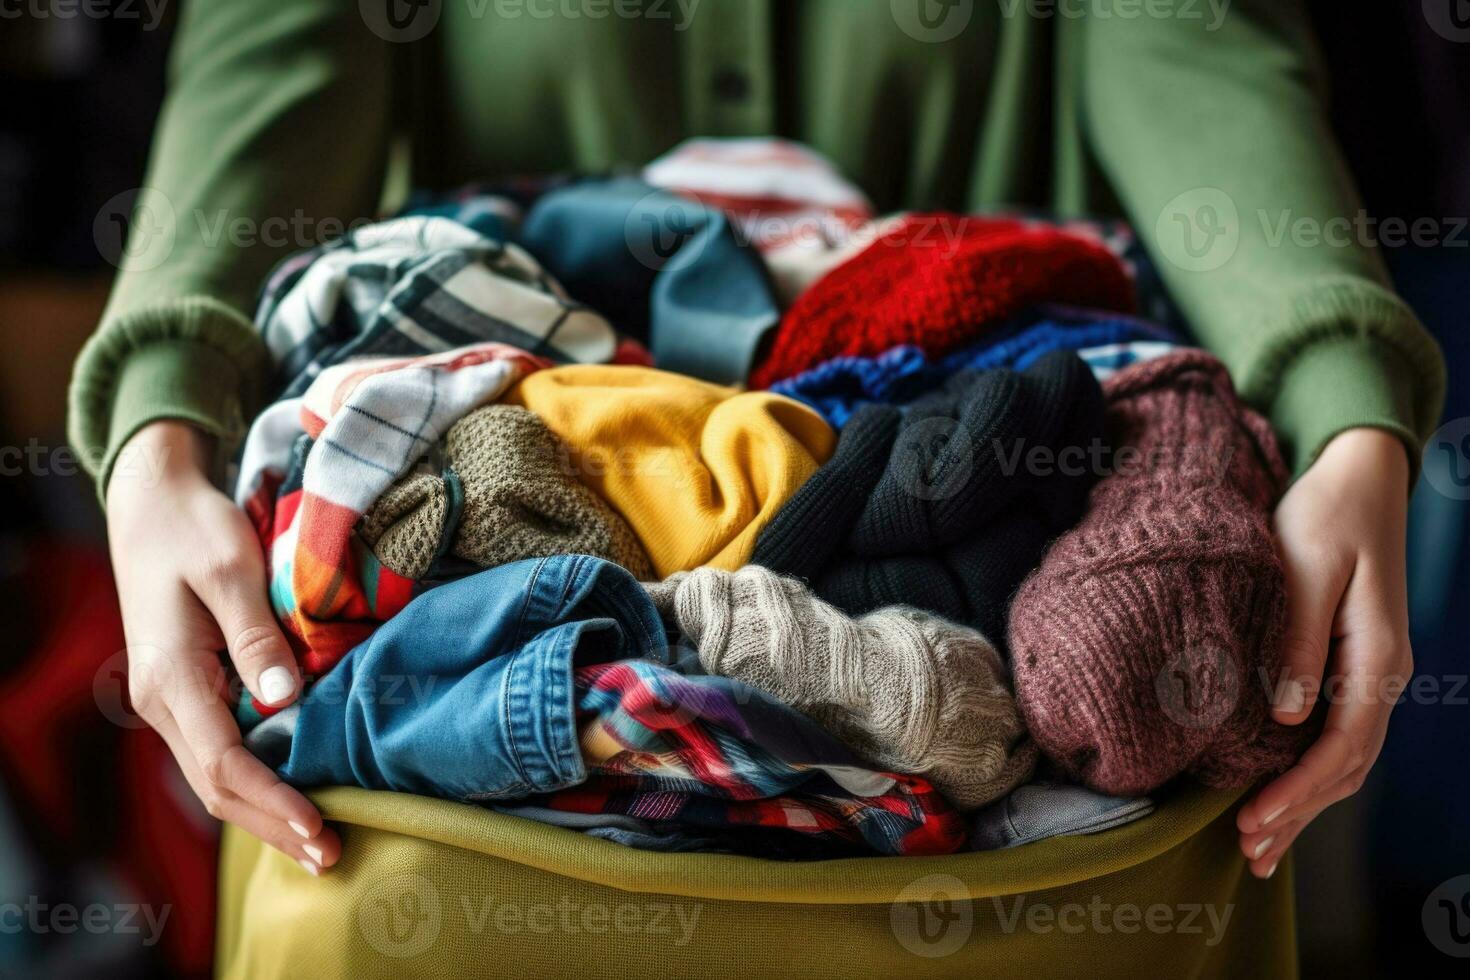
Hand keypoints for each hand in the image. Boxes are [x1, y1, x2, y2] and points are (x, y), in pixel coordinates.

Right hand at [106, 421, 339, 874]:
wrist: (153, 503)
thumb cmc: (195, 528)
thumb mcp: (231, 570)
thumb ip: (258, 636)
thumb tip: (284, 700)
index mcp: (171, 679)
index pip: (227, 764)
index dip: (275, 802)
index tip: (321, 828)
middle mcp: (163, 702)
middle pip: (219, 787)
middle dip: (273, 825)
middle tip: (331, 856)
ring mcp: (172, 700)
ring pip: (218, 776)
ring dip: (265, 811)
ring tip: (318, 842)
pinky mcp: (189, 691)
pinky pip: (221, 751)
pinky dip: (258, 781)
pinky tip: (293, 793)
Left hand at [1236, 427, 1412, 877]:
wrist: (1356, 479)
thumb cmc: (1325, 515)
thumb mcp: (1306, 568)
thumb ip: (1297, 640)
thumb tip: (1286, 715)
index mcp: (1377, 657)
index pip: (1342, 745)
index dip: (1298, 791)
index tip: (1253, 820)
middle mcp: (1383, 675)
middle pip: (1346, 767)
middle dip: (1298, 813)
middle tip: (1248, 852)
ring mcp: (1372, 675)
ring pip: (1344, 760)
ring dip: (1304, 805)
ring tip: (1259, 848)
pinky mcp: (1352, 668)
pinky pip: (1336, 737)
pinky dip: (1308, 775)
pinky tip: (1280, 798)